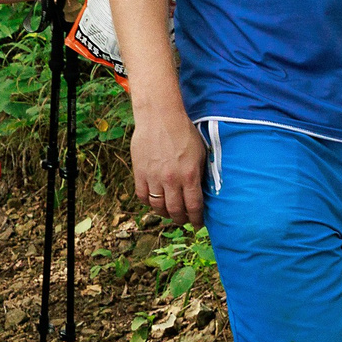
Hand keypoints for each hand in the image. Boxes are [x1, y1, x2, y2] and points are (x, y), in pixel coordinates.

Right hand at [131, 102, 206, 223]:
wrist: (160, 118)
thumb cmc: (184, 132)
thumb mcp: (201, 153)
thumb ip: (200, 174)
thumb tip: (201, 191)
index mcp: (189, 175)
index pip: (194, 207)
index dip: (197, 219)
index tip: (198, 223)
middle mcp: (171, 180)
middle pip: (175, 210)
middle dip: (181, 219)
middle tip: (184, 220)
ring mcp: (154, 177)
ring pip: (158, 206)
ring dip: (165, 213)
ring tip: (169, 212)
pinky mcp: (140, 173)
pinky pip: (142, 196)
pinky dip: (149, 202)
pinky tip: (155, 200)